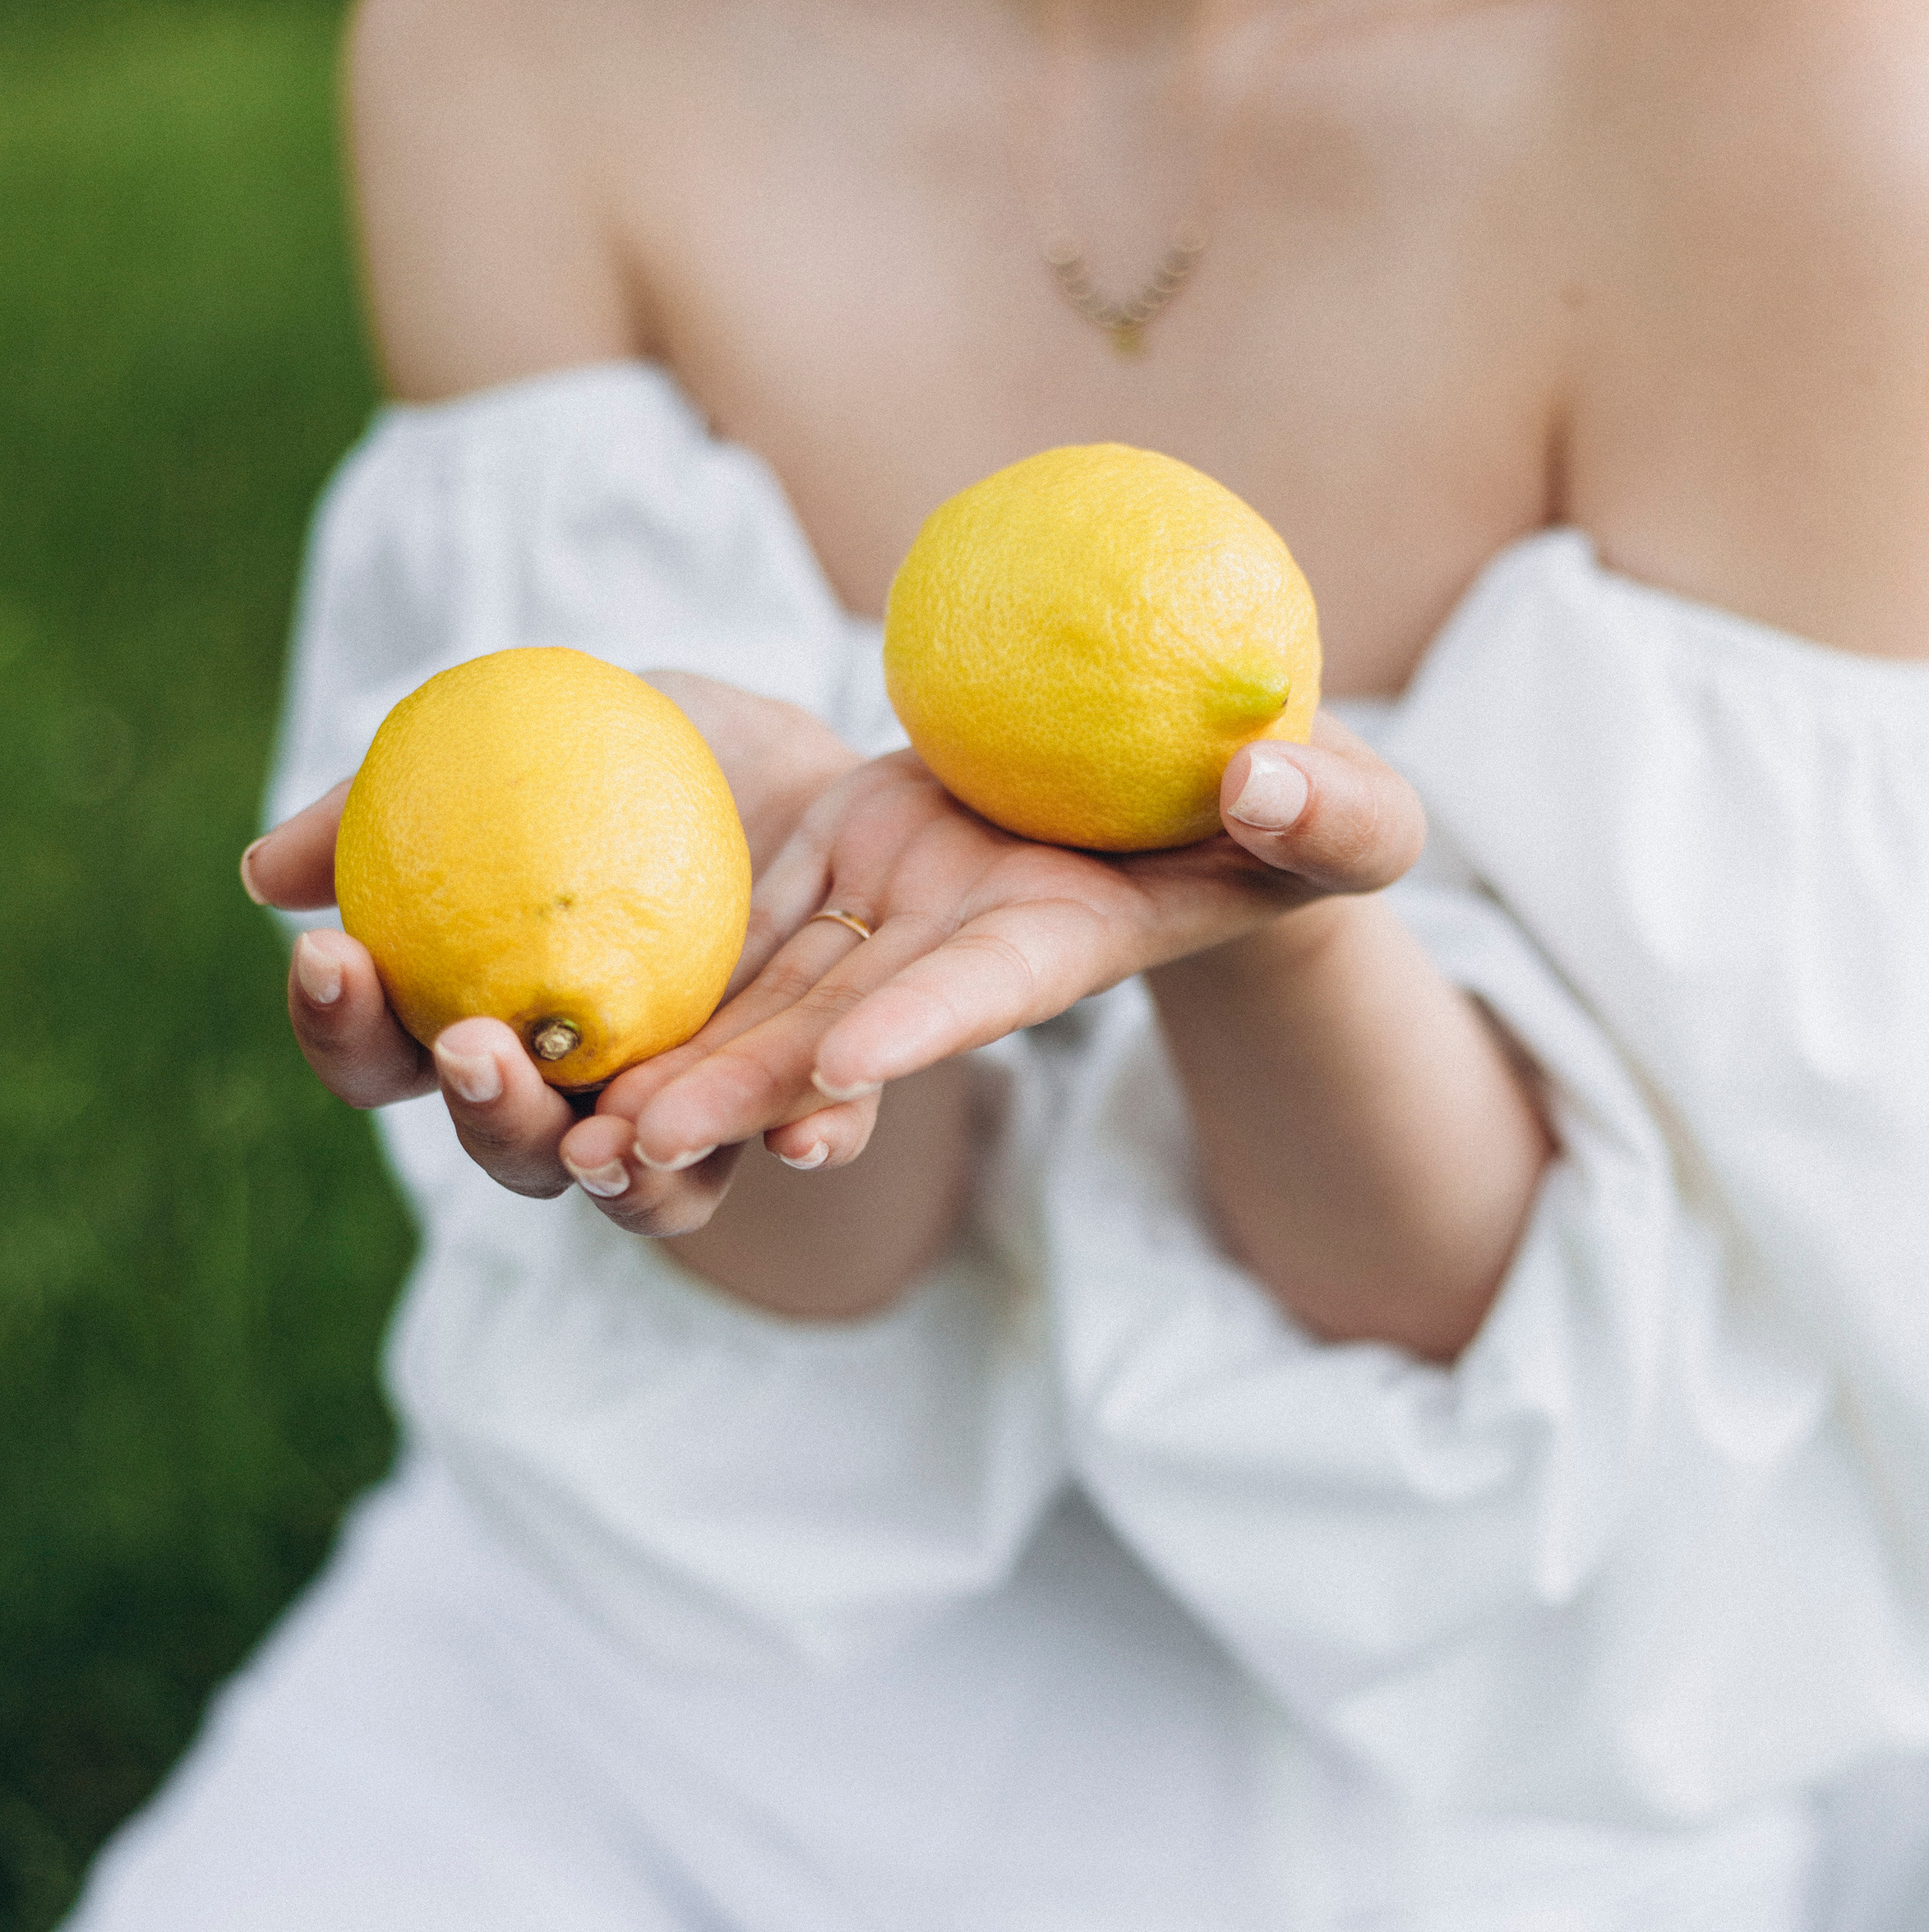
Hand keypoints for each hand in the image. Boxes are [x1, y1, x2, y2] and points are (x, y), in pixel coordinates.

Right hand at [239, 676, 859, 1232]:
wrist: (790, 752)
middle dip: (482, 1111)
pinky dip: (800, 1143)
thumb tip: (265, 876)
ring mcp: (688, 1108)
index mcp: (478, 1021)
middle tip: (472, 1041)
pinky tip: (794, 1138)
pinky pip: (807, 1139)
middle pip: (506, 1151)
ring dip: (614, 1171)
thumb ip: (396, 800)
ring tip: (603, 1136)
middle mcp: (576, 1091)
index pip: (381, 1060)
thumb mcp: (520, 742)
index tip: (329, 953)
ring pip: (643, 1194)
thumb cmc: (629, 751)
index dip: (340, 1027)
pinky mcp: (803, 1094)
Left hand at [573, 716, 1424, 1185]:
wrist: (1207, 793)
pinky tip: (578, 1053)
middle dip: (744, 1096)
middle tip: (634, 1154)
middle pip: (847, 1032)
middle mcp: (973, 956)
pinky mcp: (852, 881)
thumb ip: (1332, 809)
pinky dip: (679, 997)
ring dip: (683, 1078)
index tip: (849, 1061)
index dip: (927, 1020)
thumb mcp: (1347, 810)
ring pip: (777, 1008)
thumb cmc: (1298, 810)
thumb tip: (1263, 776)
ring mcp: (905, 928)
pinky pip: (753, 943)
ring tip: (579, 1139)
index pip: (997, 983)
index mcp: (1084, 932)